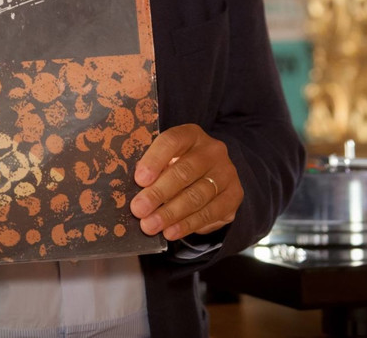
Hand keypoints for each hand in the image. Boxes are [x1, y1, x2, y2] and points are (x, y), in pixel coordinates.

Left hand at [130, 123, 241, 241]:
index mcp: (191, 135)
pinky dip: (188, 225)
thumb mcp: (167, 160)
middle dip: (158, 193)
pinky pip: (210, 213)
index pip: (172, 141)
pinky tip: (171, 232)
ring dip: (170, 213)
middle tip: (139, 209)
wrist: (215, 177)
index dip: (155, 159)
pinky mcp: (234, 196)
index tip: (139, 179)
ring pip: (197, 195)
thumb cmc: (179, 167)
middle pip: (184, 171)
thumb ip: (152, 170)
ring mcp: (226, 173)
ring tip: (150, 225)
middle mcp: (213, 150)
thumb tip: (131, 191)